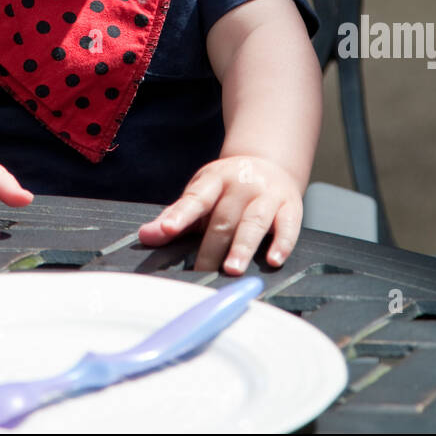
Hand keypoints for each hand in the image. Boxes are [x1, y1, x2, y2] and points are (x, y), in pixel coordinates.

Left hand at [137, 155, 302, 274]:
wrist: (270, 162)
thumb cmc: (228, 187)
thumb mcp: (201, 192)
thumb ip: (176, 216)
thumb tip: (145, 236)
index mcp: (215, 179)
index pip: (196, 198)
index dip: (180, 214)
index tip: (167, 230)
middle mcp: (241, 184)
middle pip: (224, 218)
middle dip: (212, 247)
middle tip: (200, 273)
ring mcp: (267, 194)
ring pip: (254, 221)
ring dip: (243, 246)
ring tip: (232, 270)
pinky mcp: (290, 206)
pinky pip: (288, 225)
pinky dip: (282, 243)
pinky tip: (274, 260)